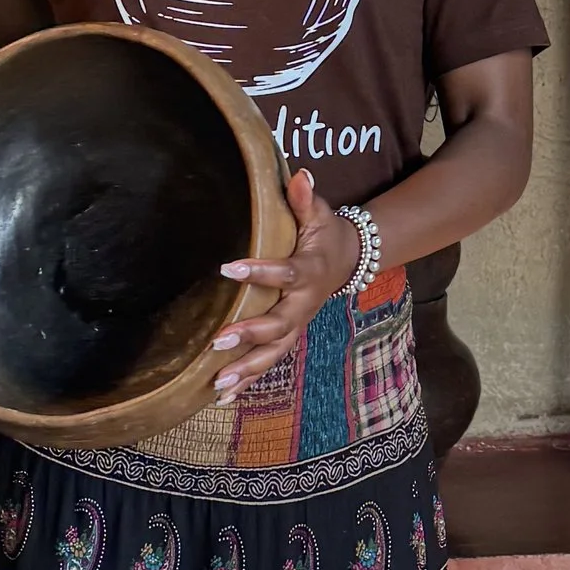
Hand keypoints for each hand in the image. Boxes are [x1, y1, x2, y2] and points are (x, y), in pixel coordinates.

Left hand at [208, 172, 360, 400]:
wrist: (351, 262)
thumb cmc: (326, 235)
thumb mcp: (320, 214)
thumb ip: (305, 198)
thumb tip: (300, 173)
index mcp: (308, 272)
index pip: (284, 273)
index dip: (258, 272)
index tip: (227, 268)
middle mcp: (303, 305)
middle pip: (278, 324)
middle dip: (250, 334)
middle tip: (219, 339)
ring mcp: (297, 325)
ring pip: (274, 352)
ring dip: (247, 369)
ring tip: (218, 384)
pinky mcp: (289, 337)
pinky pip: (270, 362)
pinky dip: (249, 381)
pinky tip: (222, 396)